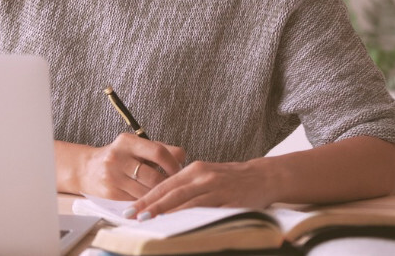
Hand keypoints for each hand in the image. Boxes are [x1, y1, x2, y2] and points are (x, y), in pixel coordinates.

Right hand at [74, 133, 186, 200]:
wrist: (87, 169)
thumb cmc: (120, 157)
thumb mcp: (136, 147)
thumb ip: (160, 149)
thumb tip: (183, 158)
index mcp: (127, 141)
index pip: (158, 152)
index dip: (173, 164)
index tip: (180, 171)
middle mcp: (118, 157)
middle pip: (154, 176)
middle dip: (168, 184)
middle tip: (175, 187)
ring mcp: (113, 176)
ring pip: (146, 192)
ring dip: (159, 195)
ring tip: (165, 195)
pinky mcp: (110, 193)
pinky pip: (137, 201)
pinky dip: (148, 202)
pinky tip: (153, 202)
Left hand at [128, 158, 277, 218]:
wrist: (263, 176)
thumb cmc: (231, 178)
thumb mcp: (206, 175)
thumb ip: (187, 185)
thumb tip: (162, 201)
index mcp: (195, 169)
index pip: (165, 185)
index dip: (146, 197)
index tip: (130, 209)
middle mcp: (203, 176)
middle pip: (172, 193)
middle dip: (150, 206)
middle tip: (132, 216)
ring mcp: (216, 188)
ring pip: (187, 202)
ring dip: (167, 212)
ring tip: (149, 221)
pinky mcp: (229, 201)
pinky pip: (207, 211)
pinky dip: (191, 217)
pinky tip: (180, 224)